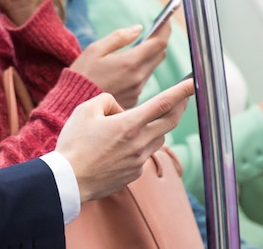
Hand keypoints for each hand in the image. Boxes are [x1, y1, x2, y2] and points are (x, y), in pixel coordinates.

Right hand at [55, 80, 194, 202]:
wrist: (69, 180)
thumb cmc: (74, 143)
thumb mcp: (85, 110)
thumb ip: (107, 100)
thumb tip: (120, 108)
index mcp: (129, 124)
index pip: (163, 103)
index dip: (181, 91)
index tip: (193, 83)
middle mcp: (139, 142)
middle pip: (170, 121)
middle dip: (180, 106)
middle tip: (184, 96)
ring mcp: (139, 160)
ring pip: (159, 138)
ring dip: (159, 125)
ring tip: (144, 119)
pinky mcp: (134, 173)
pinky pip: (145, 153)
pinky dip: (142, 143)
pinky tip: (125, 143)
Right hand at [70, 23, 170, 108]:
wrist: (73, 103)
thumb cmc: (82, 74)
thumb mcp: (95, 49)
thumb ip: (119, 37)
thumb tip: (139, 28)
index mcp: (130, 62)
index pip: (159, 43)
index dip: (165, 29)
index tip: (166, 20)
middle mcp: (138, 77)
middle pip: (160, 55)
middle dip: (158, 41)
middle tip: (152, 31)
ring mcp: (137, 90)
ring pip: (152, 68)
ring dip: (149, 56)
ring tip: (138, 48)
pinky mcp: (134, 99)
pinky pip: (143, 80)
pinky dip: (141, 70)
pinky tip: (127, 67)